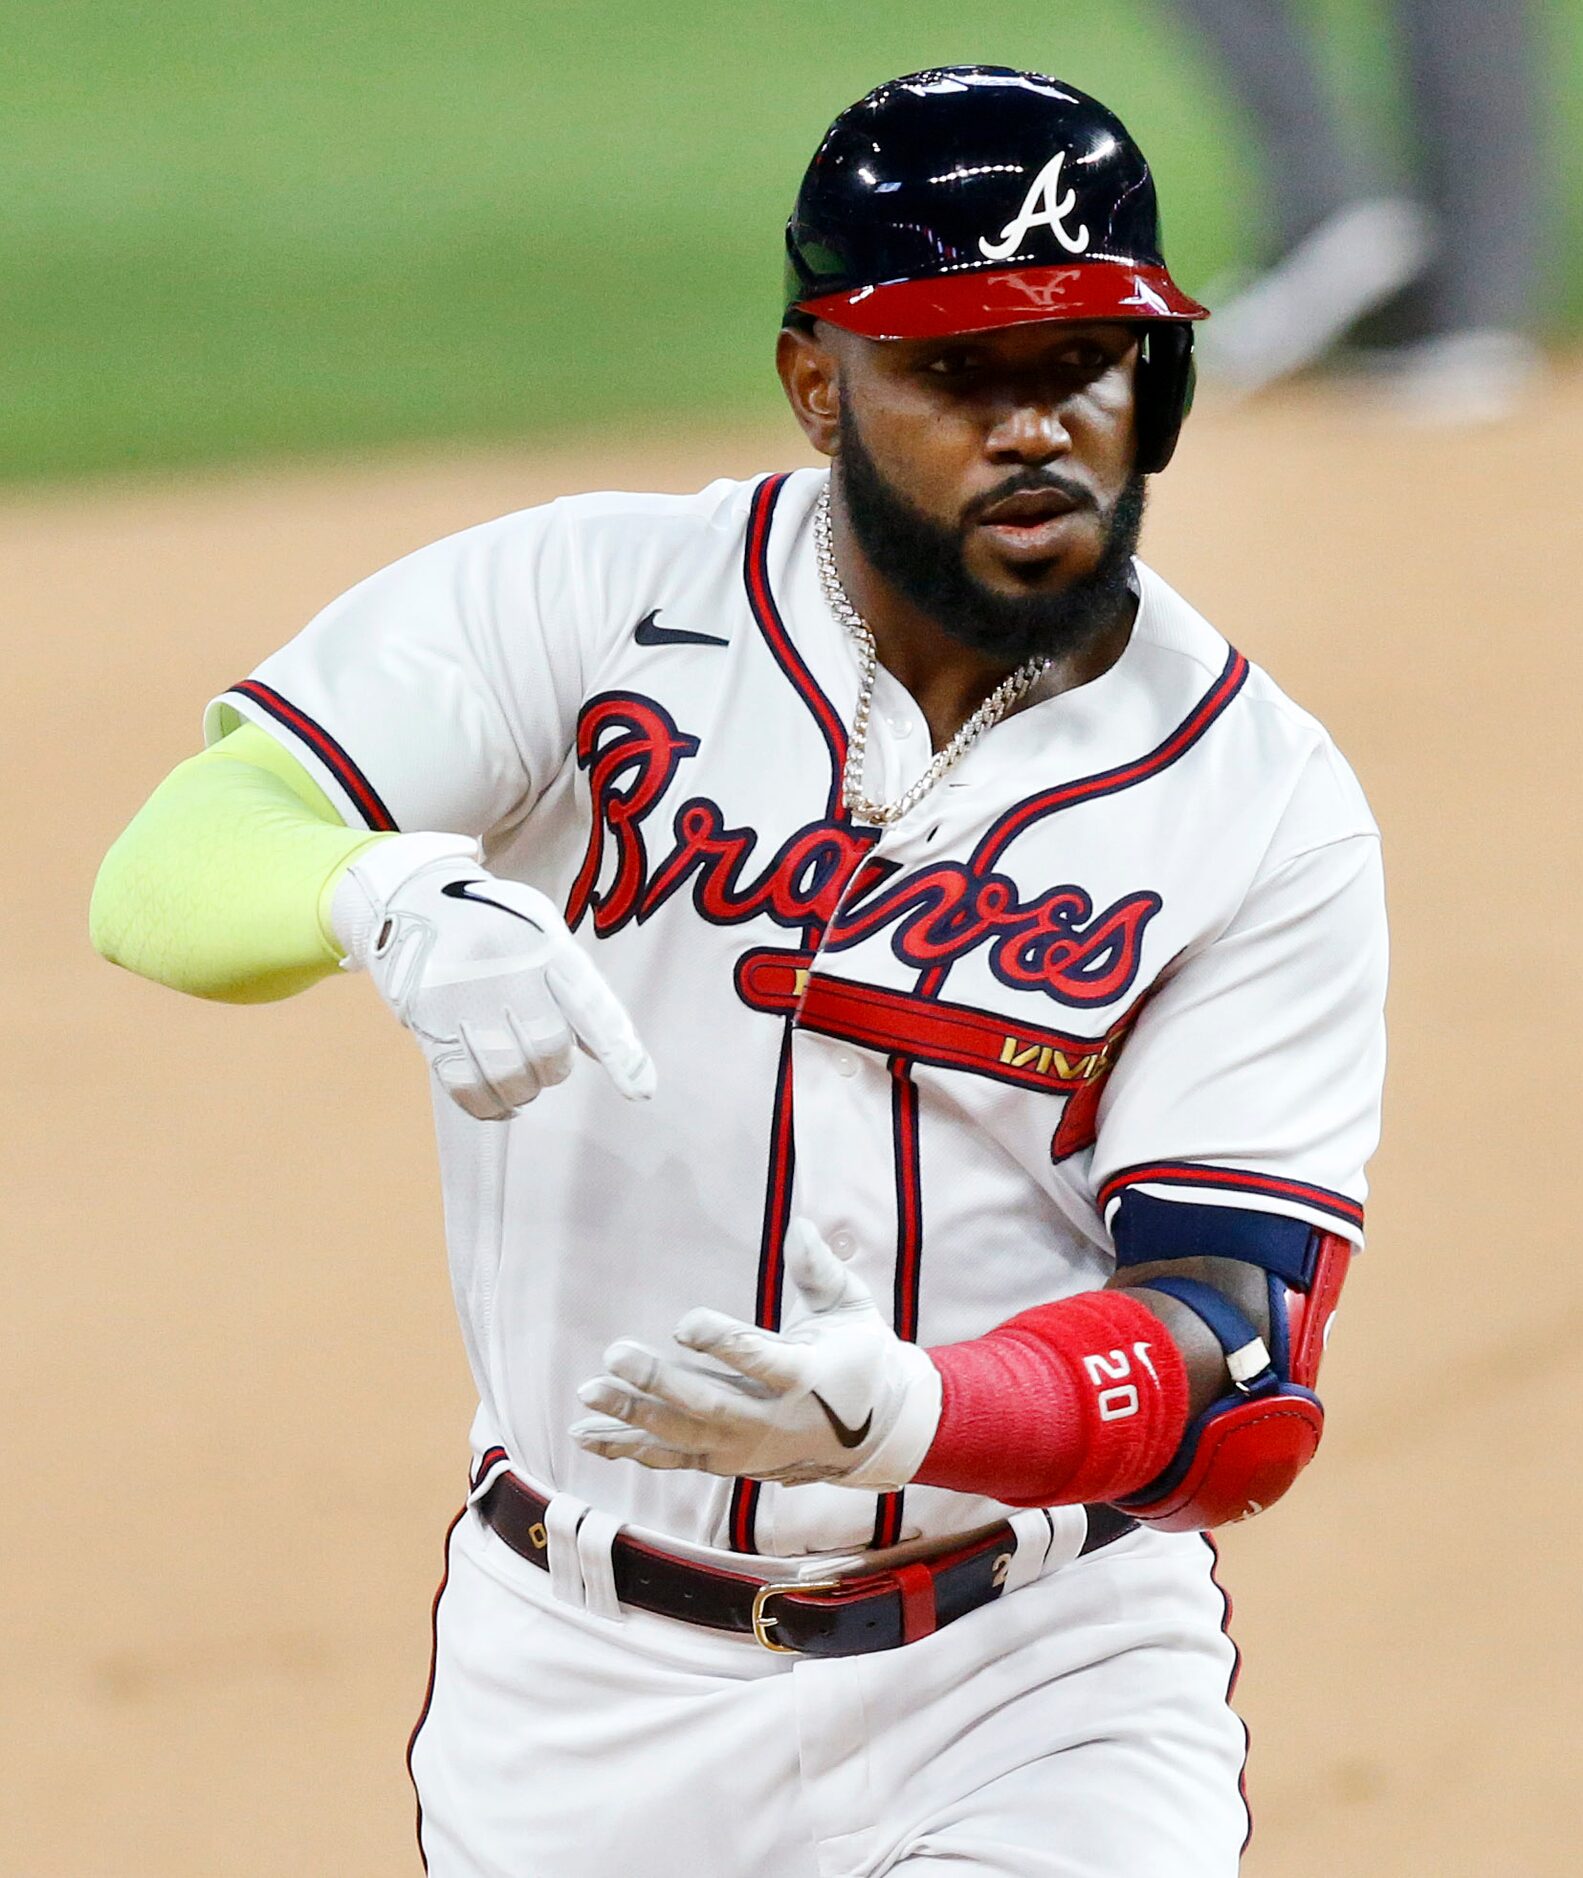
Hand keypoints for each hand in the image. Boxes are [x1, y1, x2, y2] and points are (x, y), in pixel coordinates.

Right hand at [333, 833, 654, 1120]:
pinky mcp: (428, 1023)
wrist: (412, 901)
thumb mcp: (543, 934)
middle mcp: (504, 967)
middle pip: (548, 1048)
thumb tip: (610, 1055)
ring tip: (521, 1076)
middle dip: (554, 1067)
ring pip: (508, 1075)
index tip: (641, 1090)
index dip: (619, 1052)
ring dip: (523, 1090)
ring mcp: (462, 996)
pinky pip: (466, 1086)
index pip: (590, 1004)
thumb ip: (576, 990)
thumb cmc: (496, 927)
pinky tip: (500, 1103)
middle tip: (546, 1058)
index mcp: (544, 942)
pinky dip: (490, 1106)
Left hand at [571, 1219, 941, 1490]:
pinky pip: (673, 1458)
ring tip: (589, 1392)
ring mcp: (747, 1449)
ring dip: (632, 1417)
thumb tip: (799, 1226)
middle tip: (615, 1354)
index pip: (761, 1360)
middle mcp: (775, 1421)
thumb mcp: (852, 1308)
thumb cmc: (858, 1356)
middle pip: (710, 1406)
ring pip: (683, 1437)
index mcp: (809, 1376)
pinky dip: (630, 1449)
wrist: (877, 1435)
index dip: (723, 1343)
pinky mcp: (727, 1462)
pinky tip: (588, 1434)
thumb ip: (821, 1271)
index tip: (684, 1322)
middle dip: (659, 1384)